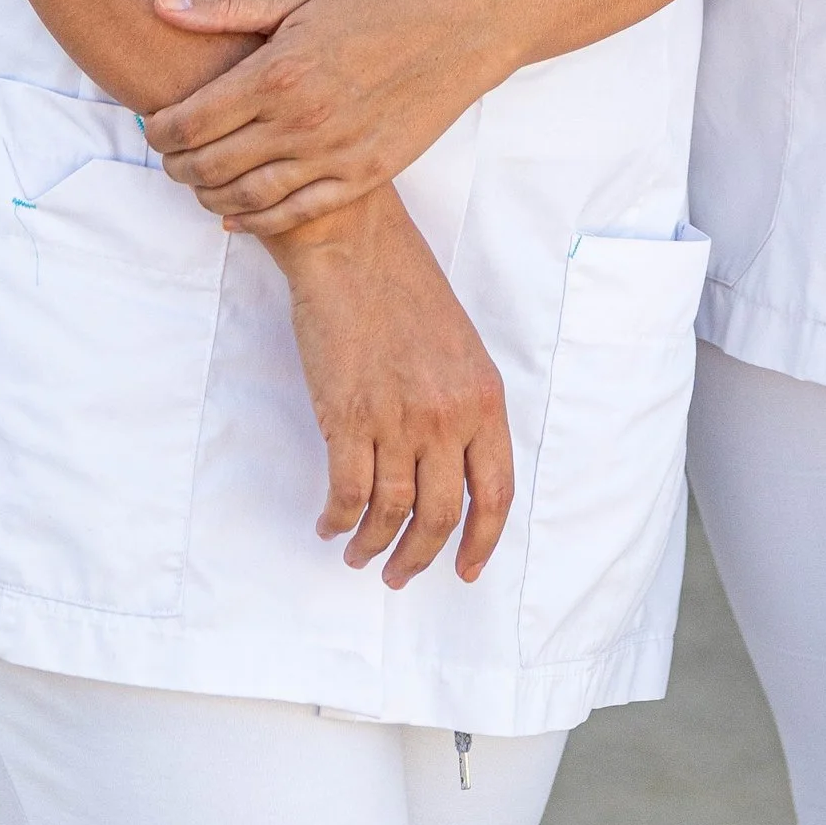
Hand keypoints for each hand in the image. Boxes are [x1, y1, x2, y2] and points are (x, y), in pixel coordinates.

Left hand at [145, 0, 496, 235]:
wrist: (455, 27)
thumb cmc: (374, 3)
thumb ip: (224, 7)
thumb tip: (158, 7)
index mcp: (277, 74)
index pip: (191, 121)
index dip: (160, 131)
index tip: (154, 127)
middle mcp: (300, 121)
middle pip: (210, 164)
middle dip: (176, 166)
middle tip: (169, 157)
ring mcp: (333, 154)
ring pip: (246, 196)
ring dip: (208, 195)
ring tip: (198, 183)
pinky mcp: (362, 175)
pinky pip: (294, 213)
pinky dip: (256, 221)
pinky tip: (235, 215)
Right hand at [274, 190, 514, 583]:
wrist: (354, 250)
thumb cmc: (406, 290)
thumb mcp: (461, 350)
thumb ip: (465, 409)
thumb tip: (452, 469)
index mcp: (485, 399)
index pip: (495, 494)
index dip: (482, 542)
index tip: (465, 570)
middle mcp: (447, 417)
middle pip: (440, 516)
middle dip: (419, 557)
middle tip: (400, 574)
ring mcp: (396, 420)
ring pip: (390, 513)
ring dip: (373, 545)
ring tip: (359, 555)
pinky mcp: (347, 418)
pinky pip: (347, 493)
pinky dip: (338, 519)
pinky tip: (330, 524)